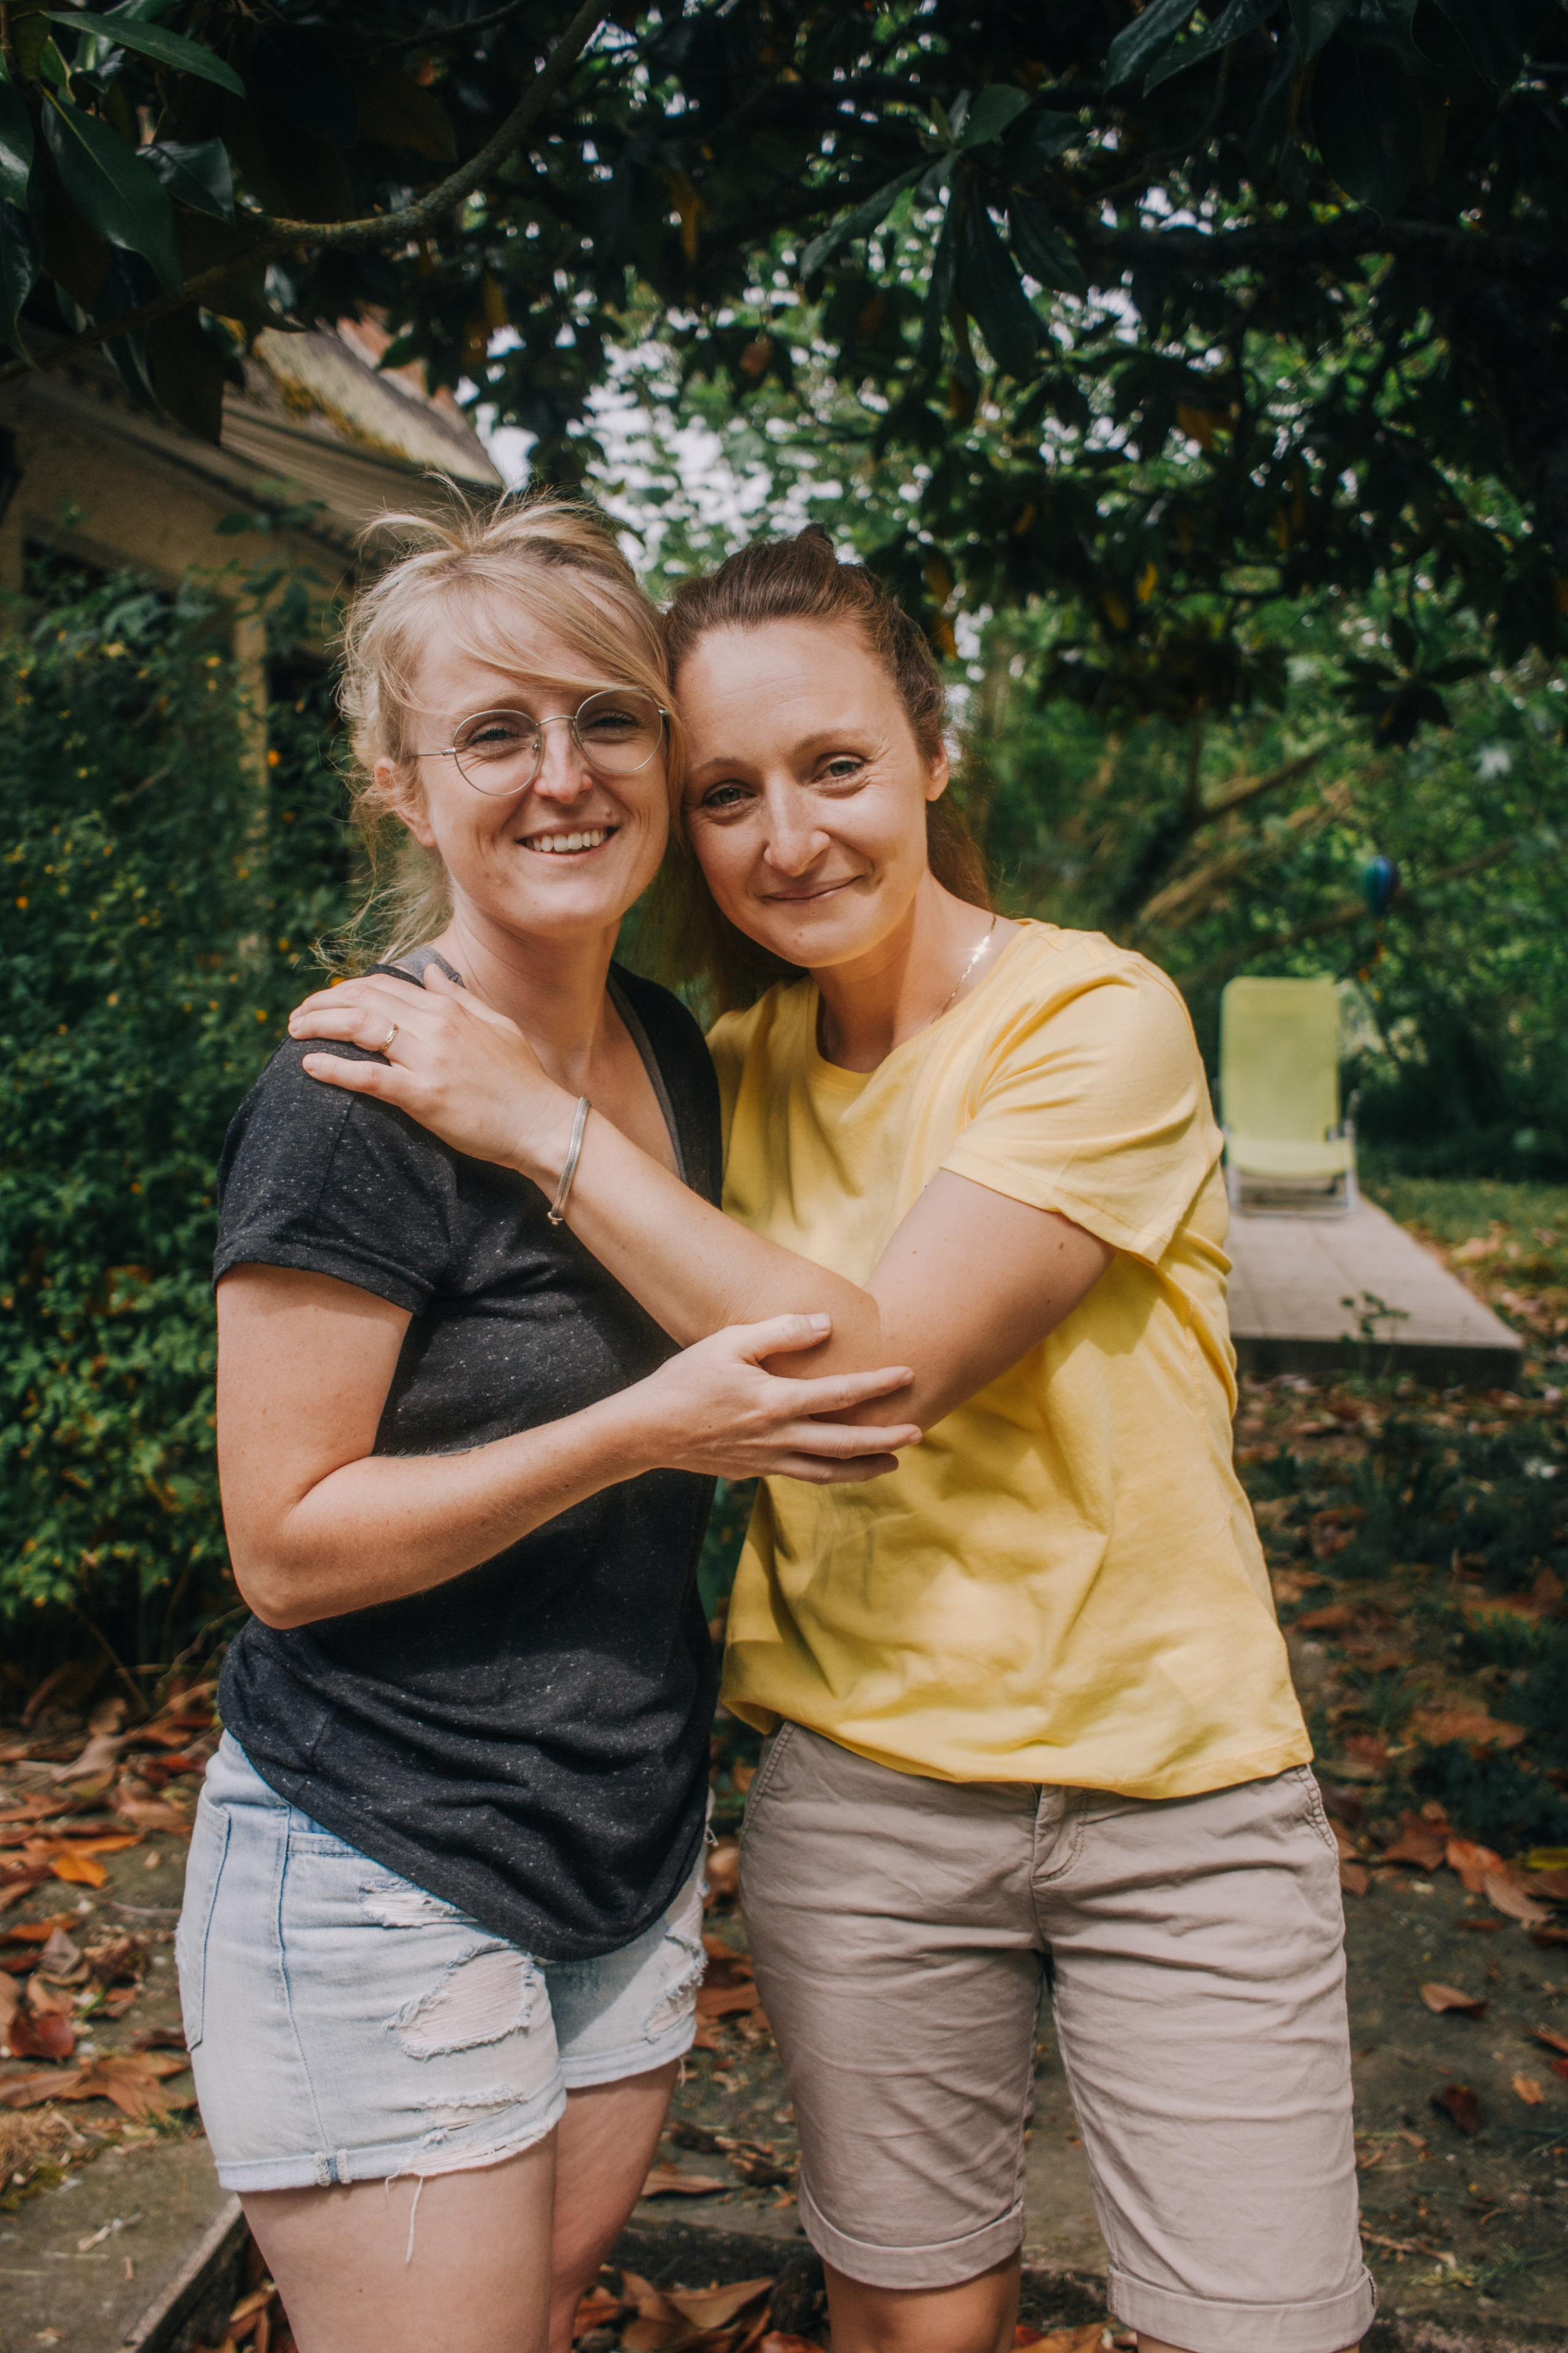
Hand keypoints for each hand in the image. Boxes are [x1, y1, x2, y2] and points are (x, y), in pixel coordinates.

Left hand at [288, 967, 575, 1177]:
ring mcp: (430, 1060)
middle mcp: (437, 1026)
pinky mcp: (426, 1096)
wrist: (544, 1124)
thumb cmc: (522, 1080)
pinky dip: (336, 1068)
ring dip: (320, 1026)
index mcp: (449, 1009)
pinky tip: (310, 1065)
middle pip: (365, 1000)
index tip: (324, 1000)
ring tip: (293, 1032)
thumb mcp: (496, 1025)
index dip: (346, 989)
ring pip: (361, 1028)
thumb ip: (459, 997)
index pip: (384, 986)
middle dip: (322, 1004)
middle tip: (295, 1017)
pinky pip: (371, 1077)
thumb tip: (430, 971)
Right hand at [626, 1314, 920, 1483]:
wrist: (646, 1431)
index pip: (841, 1394)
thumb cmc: (685, 1381)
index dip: (878, 1384)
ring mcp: (767, 1461)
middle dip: (885, 1439)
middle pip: (846, 1444)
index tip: (908, 1374)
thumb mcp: (728, 1342)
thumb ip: (779, 1332)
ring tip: (892, 1462)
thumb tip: (824, 1324)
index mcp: (776, 1402)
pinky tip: (840, 1467)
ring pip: (829, 1471)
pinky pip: (803, 1476)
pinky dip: (830, 1474)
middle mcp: (778, 1437)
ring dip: (864, 1468)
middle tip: (917, 1431)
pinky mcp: (754, 1472)